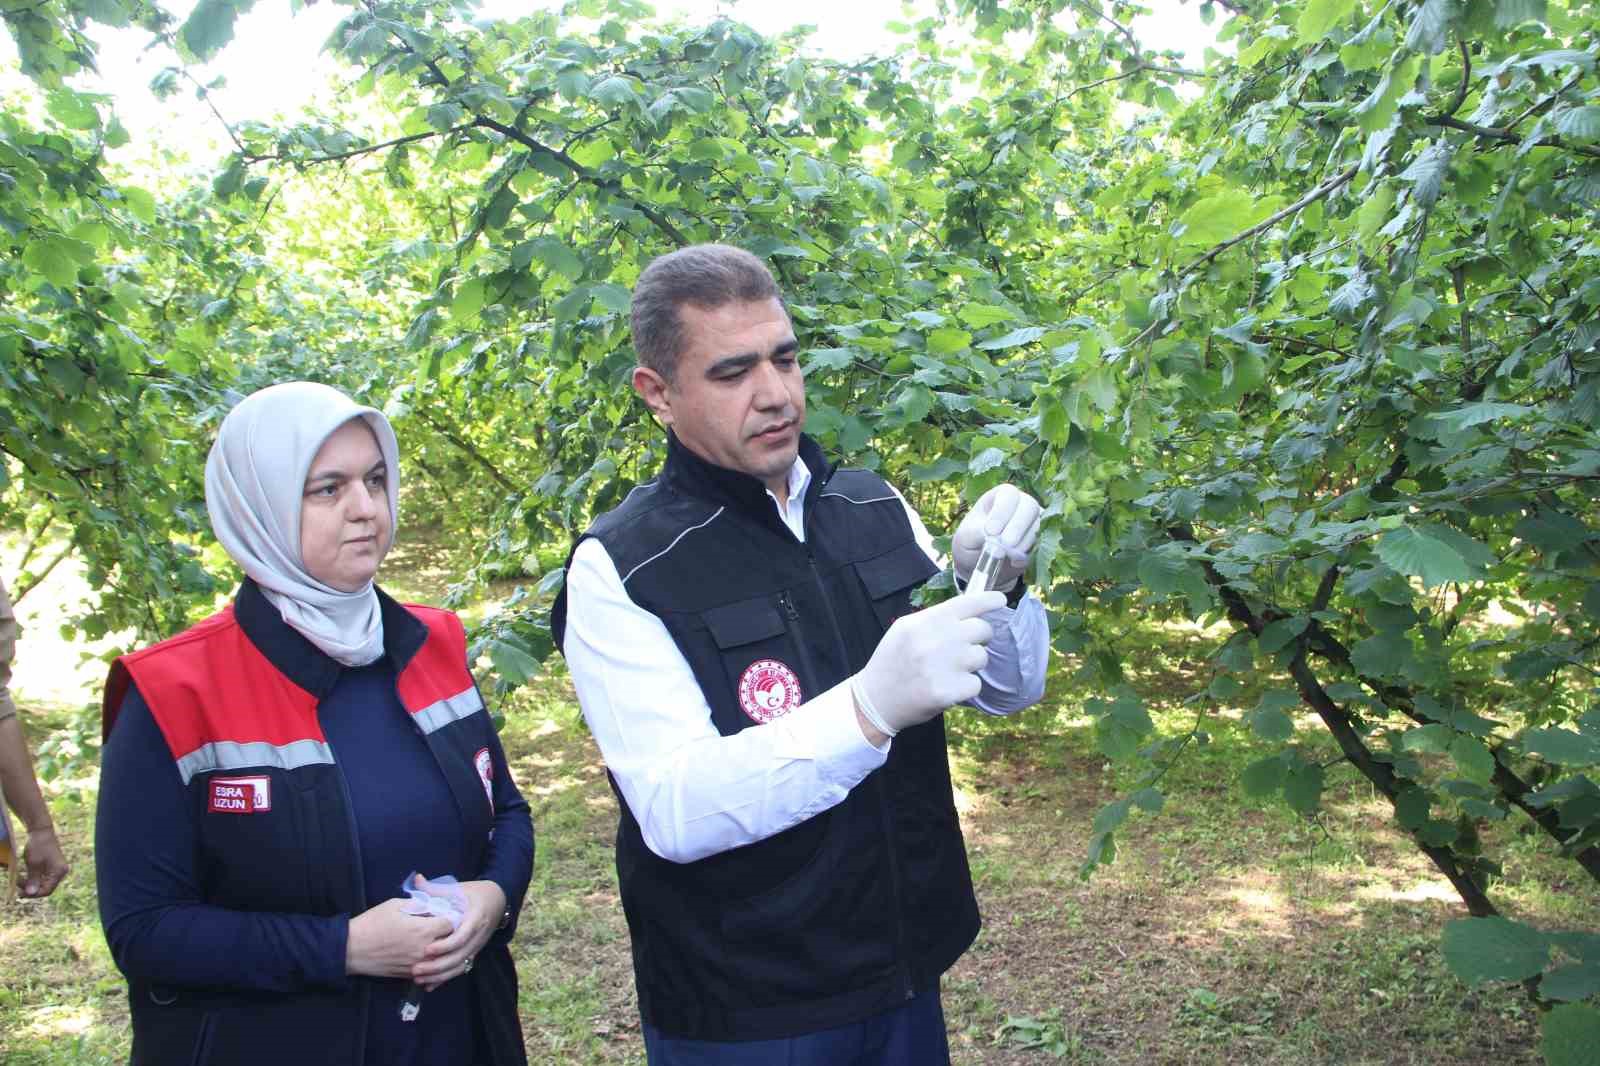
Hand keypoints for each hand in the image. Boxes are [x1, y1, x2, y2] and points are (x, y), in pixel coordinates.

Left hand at [20, 825, 67, 897]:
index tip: (19, 892)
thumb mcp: (34, 864)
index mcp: (59, 872)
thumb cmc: (38, 846)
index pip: (47, 890)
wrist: (41, 832)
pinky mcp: (53, 867)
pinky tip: (24, 876)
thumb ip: (33, 880)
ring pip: (43, 883)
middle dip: (31, 888)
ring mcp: (57, 869)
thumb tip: (31, 893)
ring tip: (18, 880)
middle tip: (17, 886)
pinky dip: (33, 878)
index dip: (33, 894)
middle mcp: (61, 872)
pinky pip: (43, 878)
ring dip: (30, 884)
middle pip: (46, 888)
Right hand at [345, 897, 453, 978]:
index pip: (452, 923)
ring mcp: (418, 964)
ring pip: (441, 958)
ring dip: (442, 949)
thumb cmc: (372, 923)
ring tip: (437, 939)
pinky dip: (431, 962)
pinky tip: (425, 953)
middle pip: (450, 941)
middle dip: (450, 932)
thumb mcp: (395, 905)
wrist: (350, 950)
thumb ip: (419, 904)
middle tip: (444, 925)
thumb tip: (433, 904)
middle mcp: (425, 949)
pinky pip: (429, 969)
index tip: (447, 912)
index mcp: (424, 930)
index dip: (451, 915)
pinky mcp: (409, 974)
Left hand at [410, 878, 505, 991]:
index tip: (427, 949)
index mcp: (475, 917)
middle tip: (416, 969)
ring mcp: (477, 946)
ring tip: (419, 978)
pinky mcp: (473, 953)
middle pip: (460, 955)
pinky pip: (460, 969)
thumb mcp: (458, 889)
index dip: (446, 945)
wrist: (497, 900)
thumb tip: (418, 879)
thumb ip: (437, 889)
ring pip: (460, 965)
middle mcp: (478, 935)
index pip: (462, 935)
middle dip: (437, 965)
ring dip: (439, 975)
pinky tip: (429, 985)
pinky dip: (445, 978)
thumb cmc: (474, 894)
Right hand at [851, 590, 1005, 737]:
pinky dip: (966, 688)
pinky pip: (976, 684)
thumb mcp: (906, 629)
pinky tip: (948, 687)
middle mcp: (937, 639)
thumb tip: (971, 610)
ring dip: (971, 664)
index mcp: (927, 620)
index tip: (1001, 600)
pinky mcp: (947, 691)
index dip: (990, 600)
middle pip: (982, 629)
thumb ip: (936, 619)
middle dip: (979, 638)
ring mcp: (943, 666)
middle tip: (965, 647)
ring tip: (951, 670)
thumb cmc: (893, 661)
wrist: (876, 698)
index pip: (968, 603)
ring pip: (981, 657)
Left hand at [951, 485, 1041, 591]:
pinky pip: (1042, 544)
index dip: (1001, 512)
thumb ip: (977, 533)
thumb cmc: (970, 541)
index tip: (990, 531)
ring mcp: (1034, 521)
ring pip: (1038, 526)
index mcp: (1000, 496)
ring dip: (1024, 542)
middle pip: (1030, 506)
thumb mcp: (966, 537)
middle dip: (1017, 526)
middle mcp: (1021, 504)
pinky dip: (1030, 554)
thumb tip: (994, 538)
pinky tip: (1015, 563)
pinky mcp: (1039, 540)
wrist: (980, 562)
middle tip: (1006, 544)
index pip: (1008, 495)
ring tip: (1007, 556)